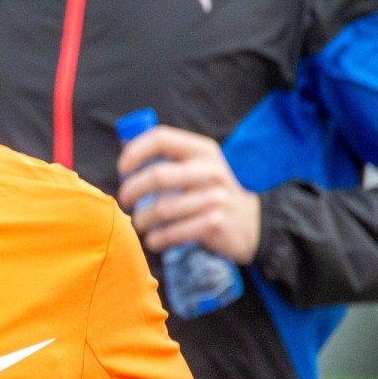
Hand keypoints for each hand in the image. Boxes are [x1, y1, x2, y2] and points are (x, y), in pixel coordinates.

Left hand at [115, 125, 260, 264]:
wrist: (254, 224)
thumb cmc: (213, 192)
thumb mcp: (200, 166)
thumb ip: (169, 156)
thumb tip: (126, 143)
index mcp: (203, 150)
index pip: (161, 138)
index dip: (135, 151)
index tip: (122, 169)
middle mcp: (211, 170)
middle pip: (158, 176)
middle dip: (132, 190)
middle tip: (125, 200)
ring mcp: (215, 198)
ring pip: (162, 209)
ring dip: (142, 220)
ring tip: (139, 224)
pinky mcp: (216, 224)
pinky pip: (174, 232)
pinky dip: (157, 239)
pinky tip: (154, 240)